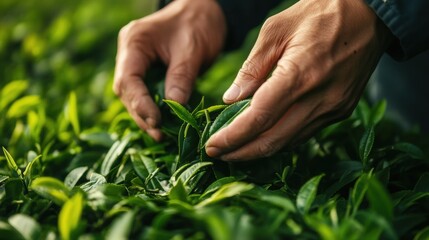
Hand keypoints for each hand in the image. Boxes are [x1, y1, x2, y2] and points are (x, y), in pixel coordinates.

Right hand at [114, 0, 225, 140]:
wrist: (204, 11)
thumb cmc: (199, 23)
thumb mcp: (192, 50)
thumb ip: (181, 78)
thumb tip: (174, 108)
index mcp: (135, 42)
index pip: (128, 79)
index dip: (140, 104)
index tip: (156, 122)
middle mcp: (130, 54)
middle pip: (127, 91)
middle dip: (142, 114)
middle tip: (160, 134)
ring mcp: (137, 63)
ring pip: (134, 96)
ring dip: (147, 116)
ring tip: (162, 135)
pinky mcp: (147, 71)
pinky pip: (146, 93)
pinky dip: (154, 109)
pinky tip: (164, 123)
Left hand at [205, 0, 392, 160]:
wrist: (370, 17)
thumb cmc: (320, 14)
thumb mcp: (277, 28)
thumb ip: (252, 67)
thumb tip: (230, 99)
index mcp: (299, 73)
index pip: (259, 117)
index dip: (232, 137)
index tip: (212, 145)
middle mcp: (319, 98)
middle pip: (273, 139)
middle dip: (241, 152)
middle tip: (217, 154)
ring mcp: (333, 108)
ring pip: (289, 142)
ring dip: (259, 150)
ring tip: (235, 150)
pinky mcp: (341, 111)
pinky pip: (304, 134)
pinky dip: (280, 140)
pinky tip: (263, 138)